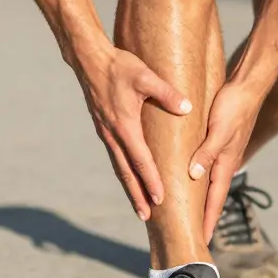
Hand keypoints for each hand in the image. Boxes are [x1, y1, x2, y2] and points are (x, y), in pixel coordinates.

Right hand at [74, 43, 191, 220]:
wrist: (89, 60)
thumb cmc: (118, 66)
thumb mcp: (145, 76)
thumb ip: (167, 93)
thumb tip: (187, 107)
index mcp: (125, 126)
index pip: (141, 160)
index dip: (151, 181)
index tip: (161, 199)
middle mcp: (113, 134)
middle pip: (126, 172)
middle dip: (137, 195)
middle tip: (146, 217)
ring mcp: (106, 133)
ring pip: (119, 167)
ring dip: (129, 187)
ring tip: (139, 206)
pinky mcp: (104, 128)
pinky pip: (115, 156)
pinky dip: (124, 171)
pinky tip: (130, 177)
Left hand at [188, 80, 265, 241]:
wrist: (248, 85)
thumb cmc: (234, 106)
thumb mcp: (219, 130)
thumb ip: (207, 153)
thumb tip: (194, 176)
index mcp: (226, 163)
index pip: (215, 199)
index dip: (208, 219)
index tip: (201, 238)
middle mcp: (226, 161)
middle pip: (214, 195)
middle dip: (205, 215)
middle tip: (194, 232)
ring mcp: (225, 152)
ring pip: (211, 181)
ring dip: (203, 197)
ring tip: (191, 211)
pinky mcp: (221, 141)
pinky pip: (209, 165)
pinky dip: (201, 177)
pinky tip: (192, 177)